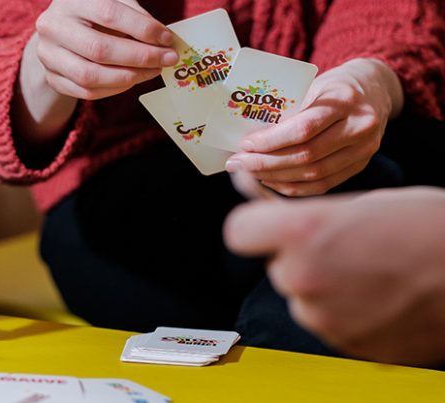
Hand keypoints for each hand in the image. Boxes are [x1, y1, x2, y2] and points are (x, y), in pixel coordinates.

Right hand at [33, 0, 176, 99]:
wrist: (59, 30)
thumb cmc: (93, 13)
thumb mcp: (113, 2)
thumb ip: (136, 17)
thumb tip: (164, 41)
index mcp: (70, 0)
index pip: (109, 14)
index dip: (142, 28)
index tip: (167, 39)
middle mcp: (53, 27)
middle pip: (99, 49)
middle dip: (140, 57)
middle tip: (167, 59)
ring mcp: (48, 55)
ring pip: (90, 76)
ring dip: (129, 77)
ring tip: (152, 71)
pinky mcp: (52, 78)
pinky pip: (86, 92)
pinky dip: (115, 89)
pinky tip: (133, 80)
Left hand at [224, 187, 444, 365]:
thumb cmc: (428, 226)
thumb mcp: (361, 201)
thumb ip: (302, 210)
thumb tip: (249, 191)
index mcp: (304, 233)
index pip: (239, 233)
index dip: (255, 227)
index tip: (269, 225)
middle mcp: (304, 278)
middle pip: (278, 267)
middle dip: (301, 259)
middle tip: (345, 247)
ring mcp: (324, 318)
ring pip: (304, 298)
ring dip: (324, 287)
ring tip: (373, 273)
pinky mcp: (346, 346)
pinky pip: (330, 324)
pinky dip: (347, 313)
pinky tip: (383, 297)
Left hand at [225, 58, 403, 195]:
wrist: (375, 90)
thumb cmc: (333, 87)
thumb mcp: (312, 86)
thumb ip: (288, 110)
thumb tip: (248, 137)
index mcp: (345, 101)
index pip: (303, 129)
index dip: (271, 141)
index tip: (245, 144)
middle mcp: (360, 127)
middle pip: (307, 155)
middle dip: (266, 162)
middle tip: (238, 163)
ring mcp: (364, 150)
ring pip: (314, 174)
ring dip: (275, 177)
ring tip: (249, 173)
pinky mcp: (360, 166)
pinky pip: (323, 185)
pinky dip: (293, 187)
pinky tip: (270, 181)